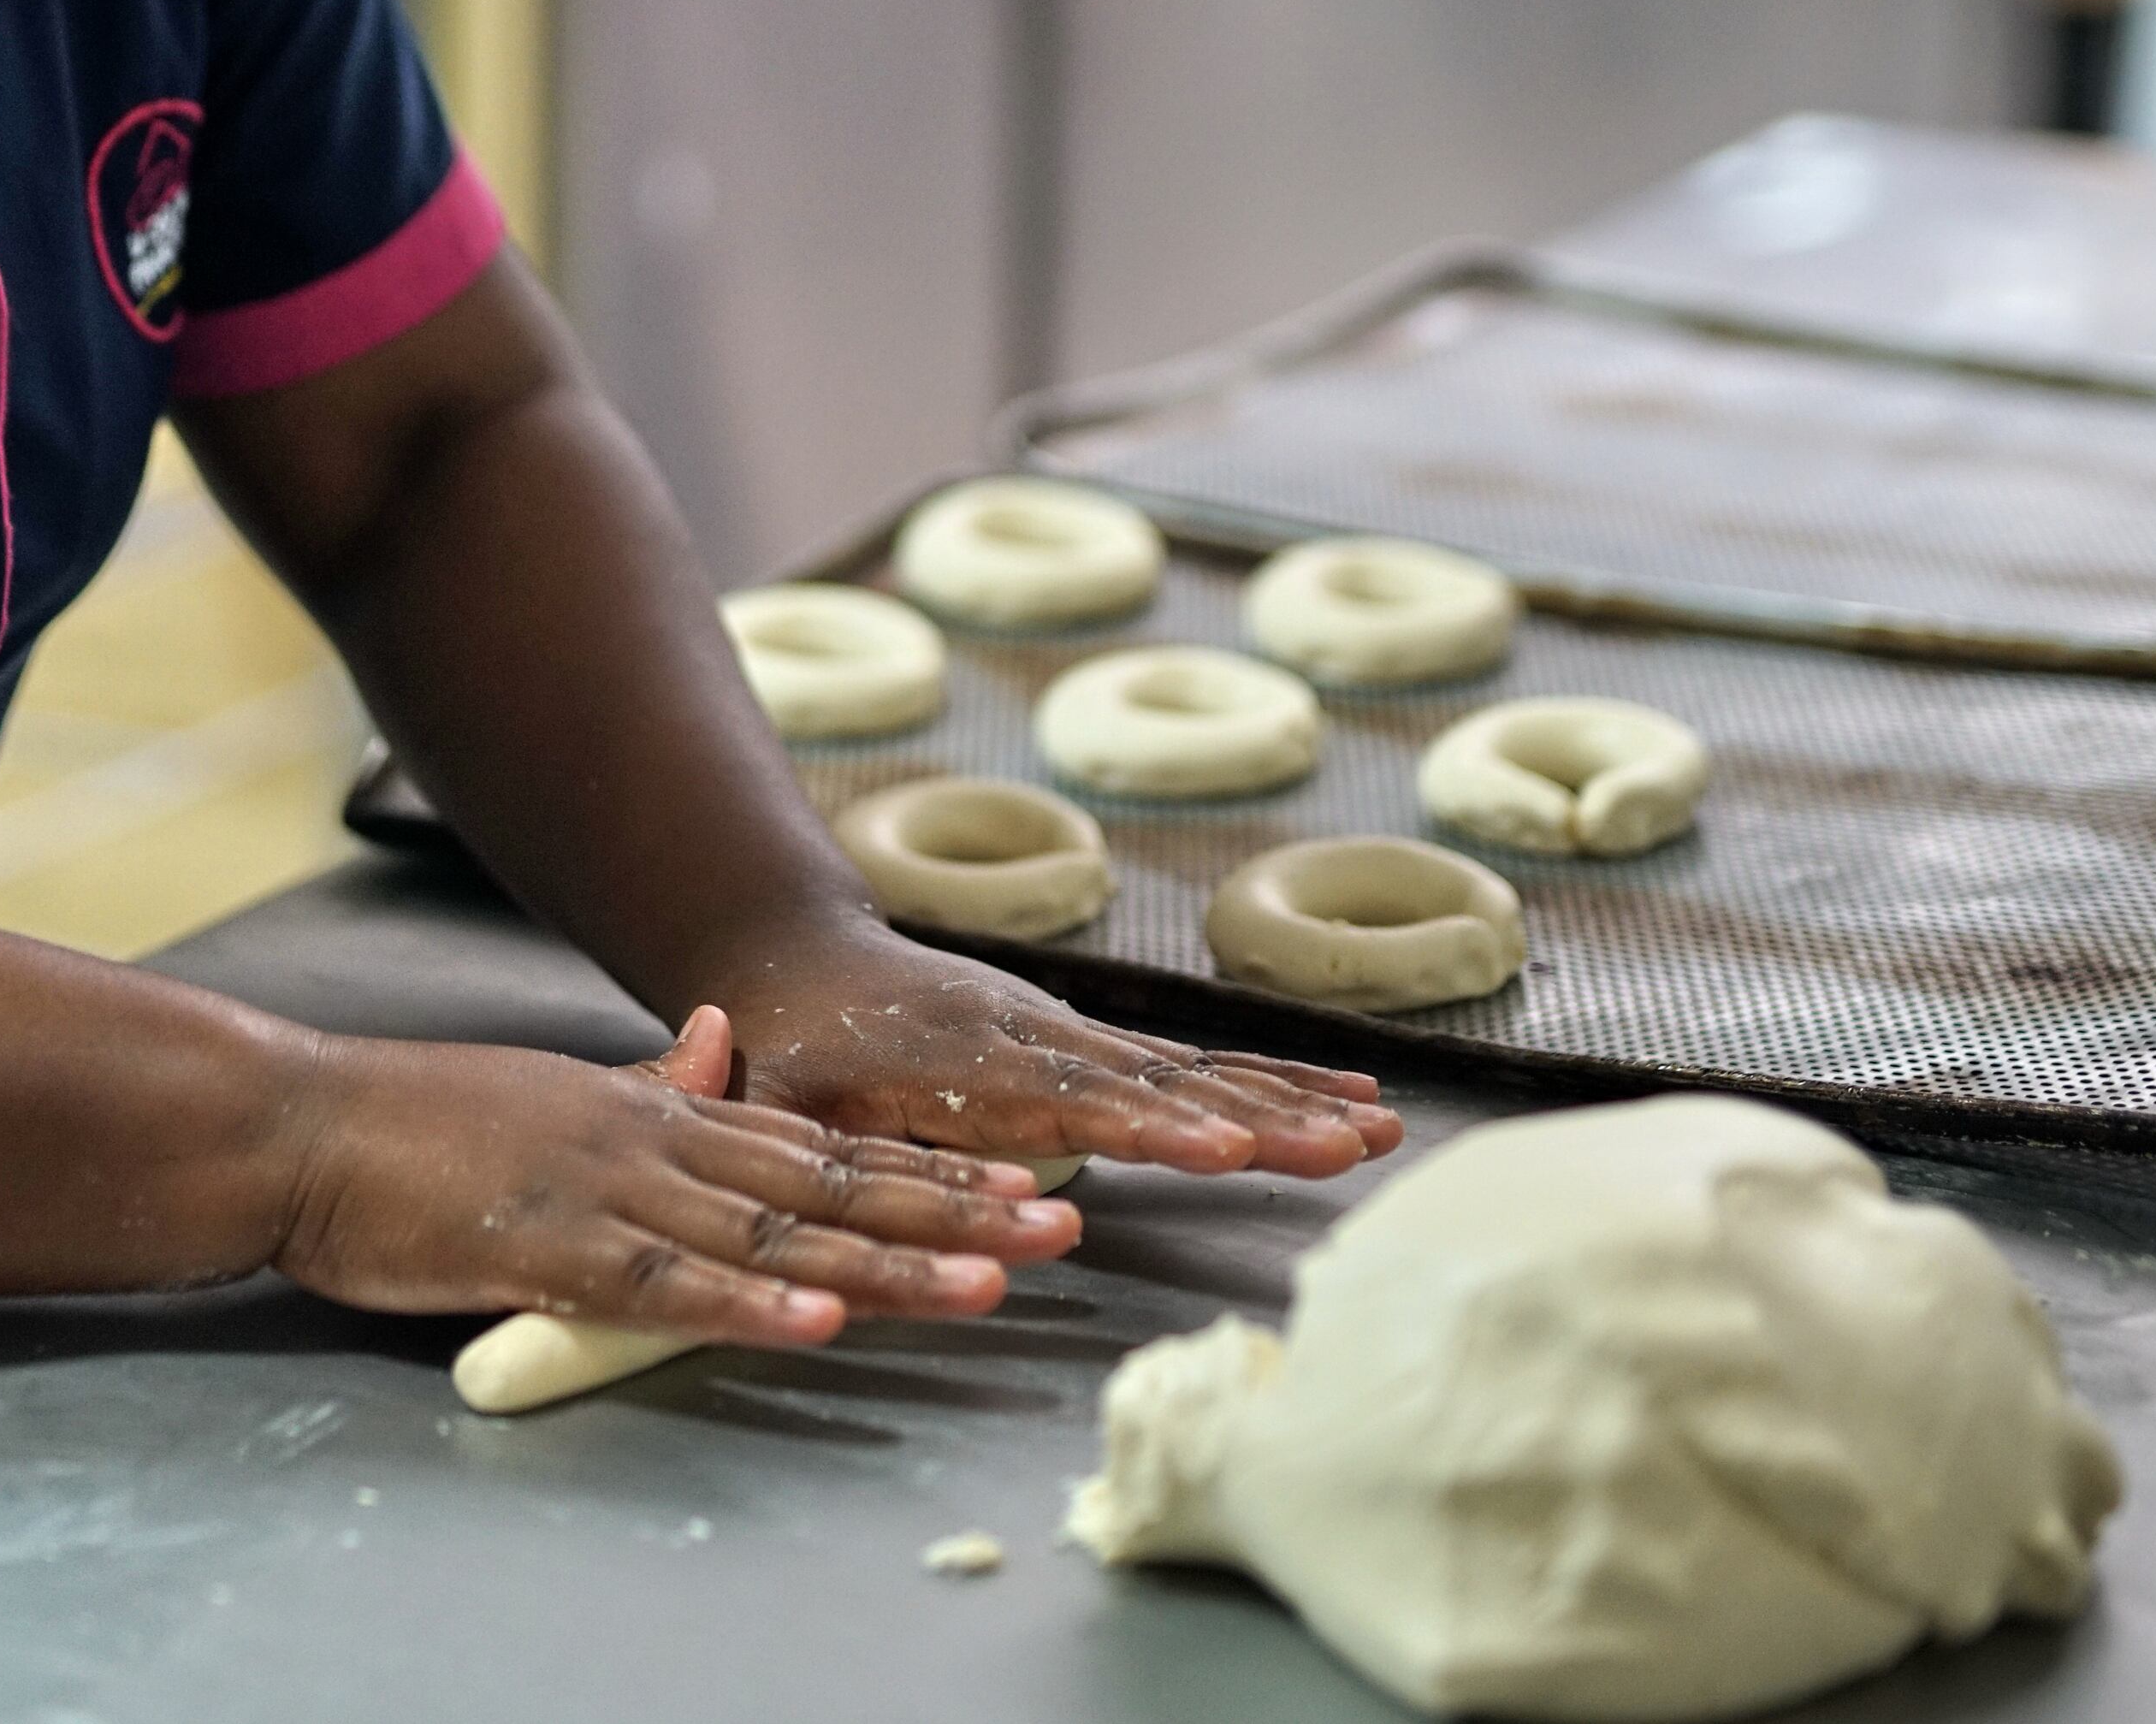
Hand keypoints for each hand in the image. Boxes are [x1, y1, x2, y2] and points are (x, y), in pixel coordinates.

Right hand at [266, 1009, 1080, 1347]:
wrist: (311, 1124)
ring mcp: (613, 1195)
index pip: (828, 1145)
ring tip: (987, 1281)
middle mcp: (661, 1146)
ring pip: (776, 1232)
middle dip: (953, 1210)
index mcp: (665, 1116)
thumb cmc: (427, 1128)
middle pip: (833, 1185)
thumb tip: (723, 1042)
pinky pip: (668, 1284)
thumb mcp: (563, 1095)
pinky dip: (747, 1301)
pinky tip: (819, 1318)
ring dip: (886, 1259)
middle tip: (1062, 1231)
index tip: (1029, 1185)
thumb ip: (652, 1083)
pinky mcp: (553, 1248)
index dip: (933, 1167)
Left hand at [703, 924, 1403, 1179]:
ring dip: (1291, 1102)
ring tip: (1380, 1129)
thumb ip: (813, 1144)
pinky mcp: (1093, 1044)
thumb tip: (890, 1196)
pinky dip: (1273, 1080)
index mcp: (967, 1067)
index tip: (1225, 1151)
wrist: (795, 960)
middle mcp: (1041, 1042)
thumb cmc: (779, 1049)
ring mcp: (1074, 1037)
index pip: (1076, 1103)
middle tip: (1353, 1145)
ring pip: (1198, 1074)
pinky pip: (1194, 1066)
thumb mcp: (775, 1100)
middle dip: (1263, 1118)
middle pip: (1167, 1087)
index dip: (1152, 1130)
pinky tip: (1347, 1099)